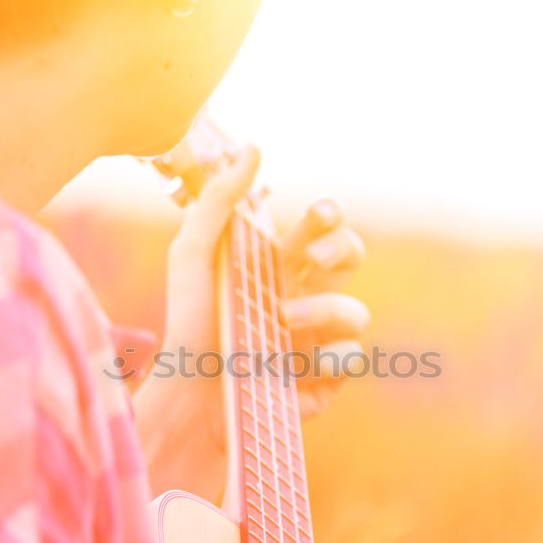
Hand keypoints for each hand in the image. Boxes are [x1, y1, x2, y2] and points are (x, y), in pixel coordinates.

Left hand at [133, 145, 369, 498]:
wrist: (187, 394)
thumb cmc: (187, 325)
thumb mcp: (192, 255)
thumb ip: (219, 201)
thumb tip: (253, 148)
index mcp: (277, 268)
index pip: (318, 231)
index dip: (329, 218)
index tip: (318, 215)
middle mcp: (302, 299)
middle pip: (350, 261)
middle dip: (345, 248)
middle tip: (318, 256)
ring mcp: (315, 342)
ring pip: (355, 313)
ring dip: (325, 308)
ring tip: (283, 319)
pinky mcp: (322, 383)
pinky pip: (350, 362)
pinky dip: (330, 359)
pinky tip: (299, 365)